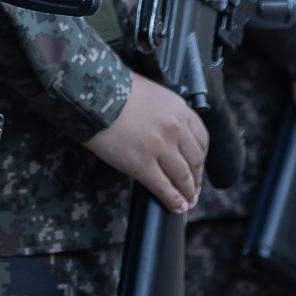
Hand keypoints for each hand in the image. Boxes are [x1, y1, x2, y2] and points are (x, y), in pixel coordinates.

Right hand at [83, 75, 209, 212]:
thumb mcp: (151, 93)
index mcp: (179, 109)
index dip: (202, 158)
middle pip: (194, 161)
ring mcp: (160, 148)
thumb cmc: (115, 89)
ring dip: (188, 193)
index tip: (198, 167)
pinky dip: (173, 200)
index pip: (201, 139)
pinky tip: (176, 206)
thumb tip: (165, 131)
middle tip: (194, 189)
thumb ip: (164, 111)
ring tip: (187, 202)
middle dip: (196, 179)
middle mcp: (175, 129)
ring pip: (182, 177)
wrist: (94, 94)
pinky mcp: (142, 165)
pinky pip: (163, 188)